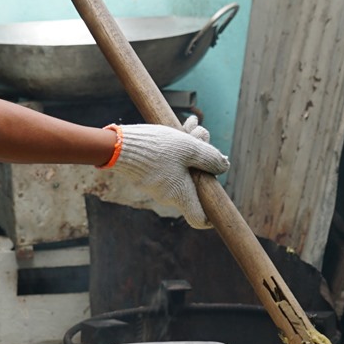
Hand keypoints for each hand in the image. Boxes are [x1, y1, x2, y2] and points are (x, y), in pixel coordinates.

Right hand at [108, 116, 230, 228]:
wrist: (119, 146)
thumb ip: (210, 158)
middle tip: (202, 135)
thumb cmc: (157, 149)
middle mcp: (169, 196)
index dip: (211, 215)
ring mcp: (157, 186)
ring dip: (191, 147)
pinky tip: (182, 126)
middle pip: (195, 182)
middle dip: (202, 158)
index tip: (216, 202)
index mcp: (181, 196)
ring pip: (183, 168)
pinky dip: (177, 148)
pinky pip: (170, 165)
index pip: (200, 219)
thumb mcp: (190, 148)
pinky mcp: (147, 174)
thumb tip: (224, 165)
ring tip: (192, 124)